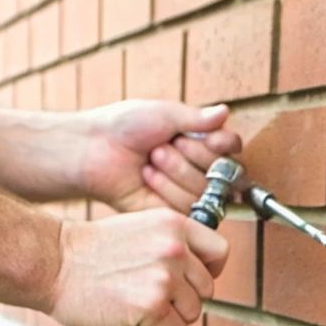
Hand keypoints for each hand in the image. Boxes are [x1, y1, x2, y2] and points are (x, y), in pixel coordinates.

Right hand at [47, 211, 228, 325]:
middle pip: (206, 290)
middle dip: (184, 301)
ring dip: (171, 322)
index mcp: (173, 225)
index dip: (210, 272)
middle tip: (156, 303)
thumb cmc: (88, 252)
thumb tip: (194, 281)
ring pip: (191, 314)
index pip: (220, 252)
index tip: (193, 282)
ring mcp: (164, 278)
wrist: (53, 264)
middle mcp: (174, 249)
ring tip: (144, 318)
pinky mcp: (151, 307)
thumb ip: (167, 246)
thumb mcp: (138, 230)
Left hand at [76, 100, 242, 212]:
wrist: (93, 150)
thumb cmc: (124, 126)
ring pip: (205, 190)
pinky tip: (146, 178)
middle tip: (164, 146)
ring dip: (176, 171)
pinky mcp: (172, 214)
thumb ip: (198, 118)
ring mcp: (185, 193)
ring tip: (150, 160)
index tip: (208, 138)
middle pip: (222, 171)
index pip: (231, 147)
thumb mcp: (164, 113)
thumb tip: (225, 112)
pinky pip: (187, 207)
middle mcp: (197, 168)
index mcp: (198, 141)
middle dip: (192, 155)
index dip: (223, 145)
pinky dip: (166, 189)